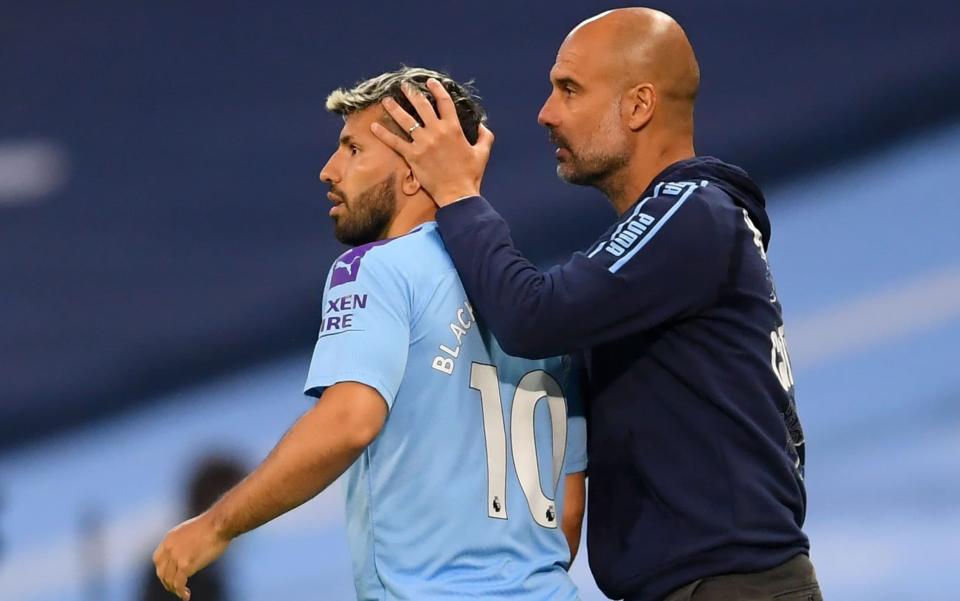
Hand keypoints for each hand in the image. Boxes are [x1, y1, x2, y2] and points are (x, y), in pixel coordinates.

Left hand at [153, 513, 229, 599]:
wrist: (218, 524)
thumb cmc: (212, 525)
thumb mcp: (190, 531)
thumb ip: (184, 542)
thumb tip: (188, 552)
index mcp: (169, 538)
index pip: (158, 559)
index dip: (162, 570)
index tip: (169, 575)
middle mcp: (169, 548)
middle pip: (161, 572)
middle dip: (167, 582)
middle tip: (174, 588)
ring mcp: (176, 557)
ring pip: (169, 580)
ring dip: (174, 589)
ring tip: (182, 593)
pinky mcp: (185, 565)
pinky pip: (179, 584)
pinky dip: (181, 592)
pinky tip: (186, 596)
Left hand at [370, 78, 494, 206]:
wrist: (457, 193)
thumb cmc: (470, 174)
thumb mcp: (482, 152)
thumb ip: (484, 136)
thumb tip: (482, 125)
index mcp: (453, 128)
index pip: (444, 102)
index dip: (437, 90)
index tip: (430, 82)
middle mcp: (437, 131)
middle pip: (421, 106)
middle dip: (411, 93)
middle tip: (404, 86)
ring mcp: (423, 143)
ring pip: (405, 120)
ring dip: (394, 108)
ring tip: (386, 100)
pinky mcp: (412, 155)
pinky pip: (394, 142)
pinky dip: (383, 134)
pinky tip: (373, 126)